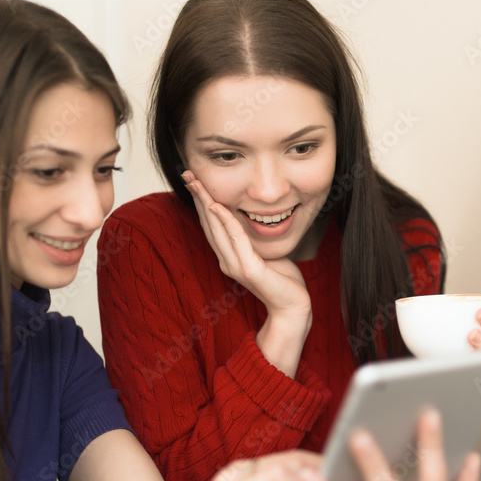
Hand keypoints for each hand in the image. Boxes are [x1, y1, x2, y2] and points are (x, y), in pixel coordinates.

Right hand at [182, 172, 311, 376]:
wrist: (293, 307)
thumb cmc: (283, 281)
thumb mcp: (266, 253)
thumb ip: (254, 239)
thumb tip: (253, 219)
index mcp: (229, 258)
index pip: (211, 226)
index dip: (201, 202)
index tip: (195, 181)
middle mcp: (227, 261)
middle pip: (208, 224)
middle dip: (198, 197)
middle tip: (187, 173)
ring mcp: (235, 266)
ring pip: (216, 228)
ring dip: (205, 203)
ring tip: (196, 183)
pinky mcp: (248, 270)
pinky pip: (235, 239)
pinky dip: (225, 220)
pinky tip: (216, 205)